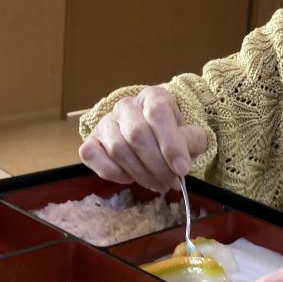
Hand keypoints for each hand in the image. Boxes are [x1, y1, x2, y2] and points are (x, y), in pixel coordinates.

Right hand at [78, 86, 206, 190]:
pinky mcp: (91, 140)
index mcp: (153, 96)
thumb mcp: (190, 135)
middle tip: (172, 183)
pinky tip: (129, 178)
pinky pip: (92, 155)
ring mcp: (106, 121)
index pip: (158, 113)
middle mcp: (126, 105)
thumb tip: (181, 162)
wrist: (152, 137)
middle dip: (158, 166)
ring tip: (159, 184)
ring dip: (140, 174)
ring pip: (118, 148)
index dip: (170, 143)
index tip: (182, 169)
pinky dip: (112, 172)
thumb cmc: (172, 135)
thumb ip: (191, 141)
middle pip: (137, 134)